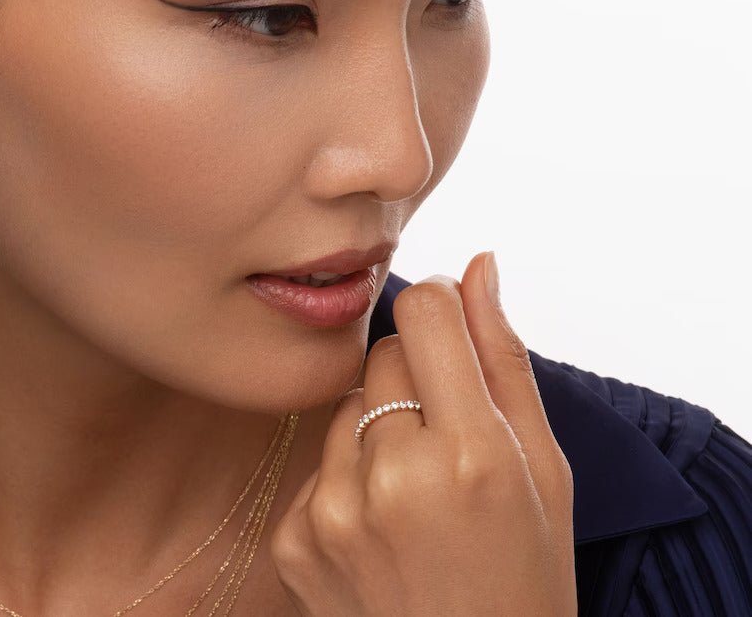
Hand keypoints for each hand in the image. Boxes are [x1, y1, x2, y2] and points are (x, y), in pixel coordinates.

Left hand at [269, 251, 576, 615]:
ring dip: (378, 425)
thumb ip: (504, 354)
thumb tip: (478, 264)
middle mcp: (393, 478)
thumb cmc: (524, 570)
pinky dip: (347, 474)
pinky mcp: (293, 539)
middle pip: (383, 352)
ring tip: (413, 487)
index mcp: (470, 453)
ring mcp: (333, 512)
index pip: (425, 310)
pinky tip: (378, 522)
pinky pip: (317, 460)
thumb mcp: (543, 464)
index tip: (451, 334)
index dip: (440, 308)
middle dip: (416, 375)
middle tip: (445, 437)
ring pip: (348, 403)